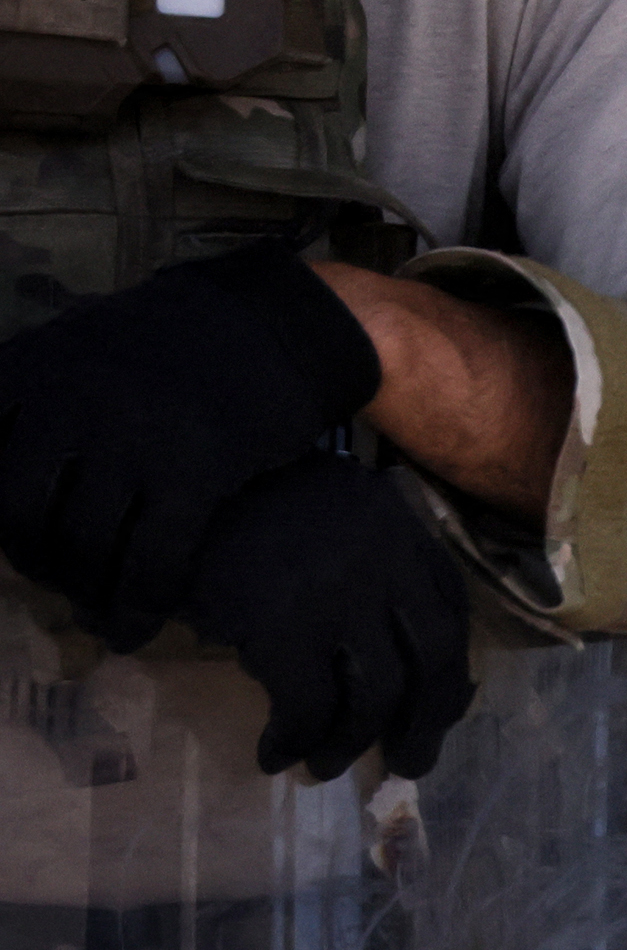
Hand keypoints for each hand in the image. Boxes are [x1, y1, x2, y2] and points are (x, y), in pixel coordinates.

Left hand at [0, 241, 386, 641]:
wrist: (277, 322)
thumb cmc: (177, 339)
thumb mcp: (77, 345)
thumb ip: (31, 395)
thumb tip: (2, 447)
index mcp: (31, 374)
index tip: (13, 536)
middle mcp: (68, 408)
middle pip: (20, 514)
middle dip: (33, 557)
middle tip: (54, 570)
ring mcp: (131, 443)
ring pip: (82, 546)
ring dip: (85, 589)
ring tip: (96, 603)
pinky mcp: (193, 475)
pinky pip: (152, 559)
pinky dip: (139, 605)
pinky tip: (136, 627)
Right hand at [180, 452, 475, 782]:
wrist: (174, 496)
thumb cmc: (249, 510)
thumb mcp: (334, 518)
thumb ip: (379, 566)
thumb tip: (407, 662)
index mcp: (404, 533)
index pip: (453, 615)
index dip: (449, 673)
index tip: (438, 713)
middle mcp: (386, 563)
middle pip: (434, 659)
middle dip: (428, 722)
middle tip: (410, 763)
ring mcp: (338, 596)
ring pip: (374, 693)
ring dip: (352, 743)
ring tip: (324, 766)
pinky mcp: (282, 626)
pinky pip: (307, 705)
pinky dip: (295, 740)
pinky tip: (275, 754)